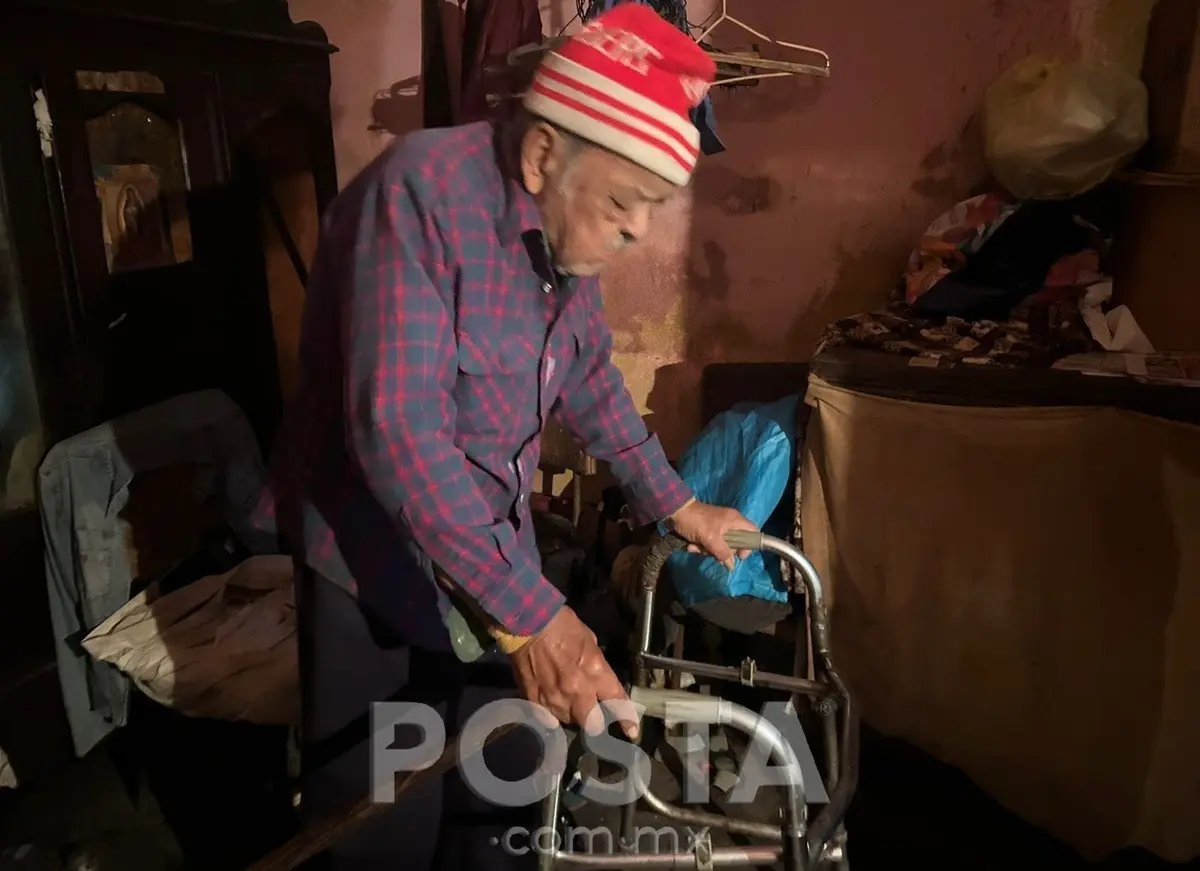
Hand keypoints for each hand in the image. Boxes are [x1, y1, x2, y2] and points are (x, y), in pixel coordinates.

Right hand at [509, 605, 638, 739]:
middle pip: (592, 724)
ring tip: (568, 701)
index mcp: (595, 673)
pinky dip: (551, 710)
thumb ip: (596, 666)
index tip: (631, 732)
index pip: (617, 703)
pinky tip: (550, 699)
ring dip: (571, 714)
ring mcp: (555, 698)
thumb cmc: (563, 626)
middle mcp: (578, 691)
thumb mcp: (590, 642)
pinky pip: (548, 715)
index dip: (626, 720)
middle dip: (595, 722)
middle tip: (592, 714)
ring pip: (568, 720)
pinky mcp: (535, 701)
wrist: (529, 623)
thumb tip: (598, 678)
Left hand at [669, 499, 756, 570]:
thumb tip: (731, 565)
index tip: (739, 555)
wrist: (675, 511)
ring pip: (721, 546)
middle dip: (722, 551)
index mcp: (735, 520)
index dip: (750, 545)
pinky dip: (700, 547)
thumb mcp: (710, 538)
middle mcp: (729, 523)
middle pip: (735, 543)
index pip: (753, 532)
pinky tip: (690, 546)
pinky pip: (709, 544)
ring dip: (707, 551)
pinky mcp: (707, 531)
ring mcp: (718, 528)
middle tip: (712, 552)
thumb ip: (723, 552)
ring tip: (696, 547)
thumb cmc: (695, 522)